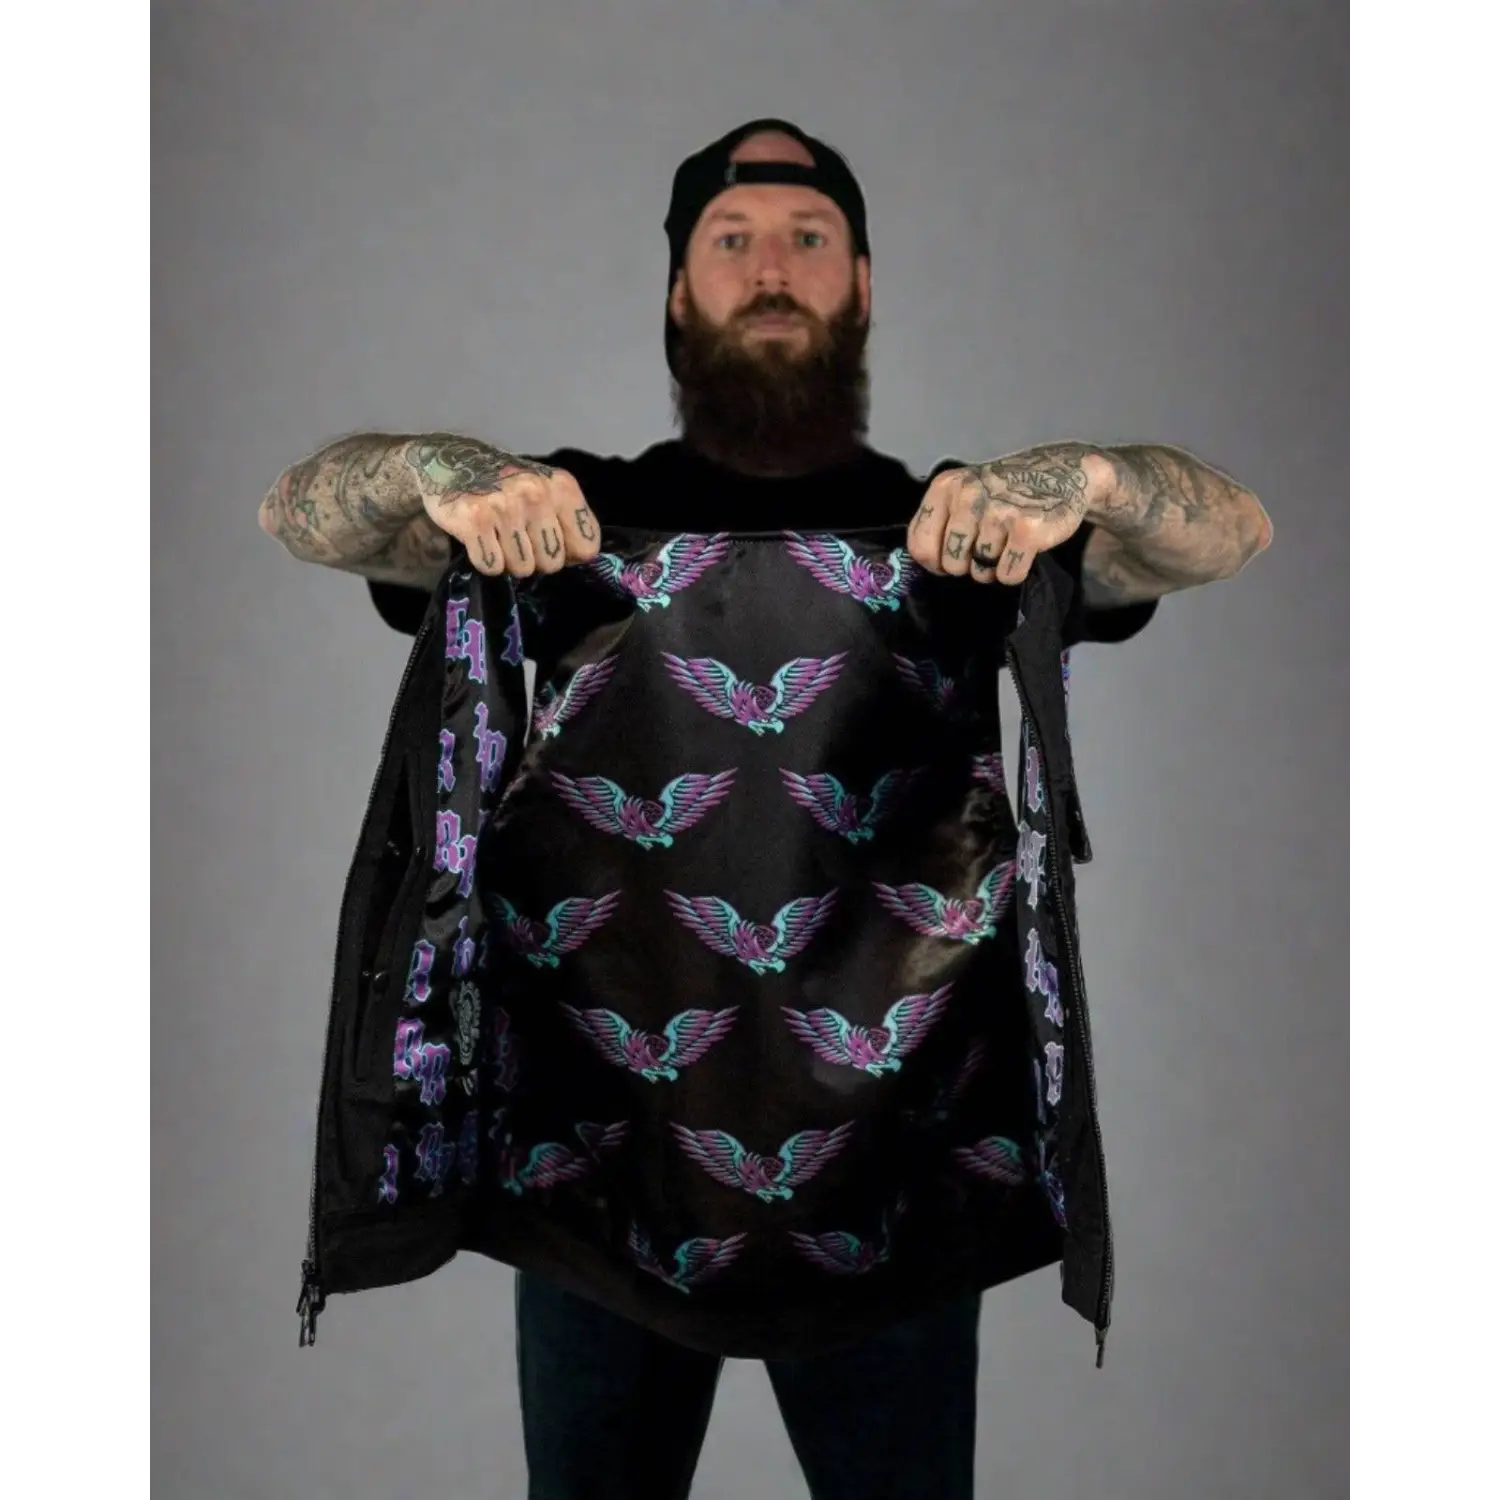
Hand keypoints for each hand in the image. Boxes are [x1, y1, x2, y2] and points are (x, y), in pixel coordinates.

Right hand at [412, 438, 600, 577]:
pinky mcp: (473, 518)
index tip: (551, 542)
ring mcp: (504, 505)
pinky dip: (485, 560)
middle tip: (516, 536)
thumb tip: (582, 557)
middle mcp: (535, 492)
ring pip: (522, 568)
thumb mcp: (547, 491)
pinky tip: (480, 538)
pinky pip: (492, 565)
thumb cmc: (507, 485)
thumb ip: (570, 521)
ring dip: (509, 560)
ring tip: (497, 535)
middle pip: (552, 563)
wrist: (451, 462)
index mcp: (561, 486)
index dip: (568, 553)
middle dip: (536, 559)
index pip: (586, 547)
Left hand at [906, 445, 1109, 583]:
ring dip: (994, 567)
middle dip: (968, 564)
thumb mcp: (962, 492)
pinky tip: (1024, 548)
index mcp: (945, 488)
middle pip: (951, 565)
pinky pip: (1008, 575)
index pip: (919, 545)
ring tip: (1007, 543)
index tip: (950, 556)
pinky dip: (1016, 571)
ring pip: (981, 572)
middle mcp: (968, 497)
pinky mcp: (1027, 529)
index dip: (935, 562)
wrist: (1061, 471)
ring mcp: (998, 512)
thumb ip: (937, 521)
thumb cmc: (1004, 490)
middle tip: (989, 545)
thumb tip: (922, 562)